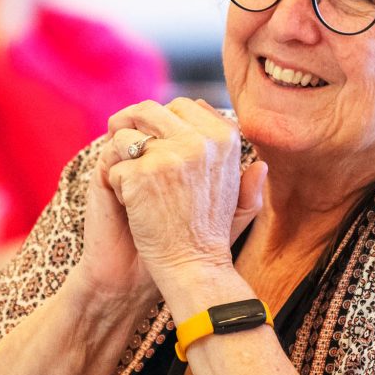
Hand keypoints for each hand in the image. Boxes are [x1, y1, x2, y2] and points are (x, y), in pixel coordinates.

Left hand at [103, 98, 266, 292]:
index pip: (182, 106)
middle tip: (124, 147)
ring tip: (135, 185)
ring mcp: (169, 154)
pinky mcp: (141, 173)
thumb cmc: (211, 237)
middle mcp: (199, 139)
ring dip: (122, 156)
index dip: (163, 121)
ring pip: (125, 134)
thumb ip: (248, 181)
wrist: (193, 269)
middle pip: (149, 110)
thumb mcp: (239, 204)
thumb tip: (261, 165)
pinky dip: (116, 184)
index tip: (157, 142)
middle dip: (132, 126)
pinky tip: (131, 205)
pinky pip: (114, 164)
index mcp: (224, 138)